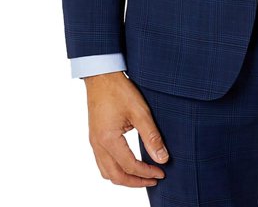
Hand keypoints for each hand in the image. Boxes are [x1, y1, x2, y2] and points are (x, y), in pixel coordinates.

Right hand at [84, 71, 168, 187]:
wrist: (101, 75)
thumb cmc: (119, 90)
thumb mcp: (140, 112)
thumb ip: (151, 136)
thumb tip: (163, 158)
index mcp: (108, 140)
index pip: (130, 166)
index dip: (147, 172)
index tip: (161, 172)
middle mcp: (98, 144)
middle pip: (115, 176)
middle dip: (135, 182)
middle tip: (153, 179)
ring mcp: (94, 141)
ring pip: (106, 171)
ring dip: (124, 178)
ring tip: (141, 176)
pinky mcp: (94, 136)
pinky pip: (102, 162)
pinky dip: (115, 169)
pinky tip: (127, 164)